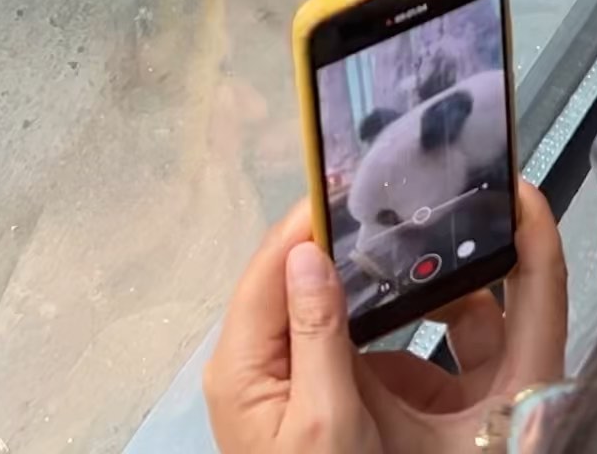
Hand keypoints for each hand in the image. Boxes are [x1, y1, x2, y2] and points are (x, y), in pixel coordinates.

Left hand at [204, 213, 383, 453]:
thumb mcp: (328, 413)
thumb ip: (317, 334)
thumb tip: (307, 253)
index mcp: (237, 366)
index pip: (265, 274)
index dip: (300, 225)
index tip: (341, 183)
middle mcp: (235, 363)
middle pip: (270, 282)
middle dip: (310, 238)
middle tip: (362, 200)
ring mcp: (252, 377)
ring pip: (282, 302)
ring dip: (317, 266)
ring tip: (361, 230)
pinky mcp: (275, 389)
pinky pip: (294, 329)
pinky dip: (321, 301)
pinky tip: (349, 287)